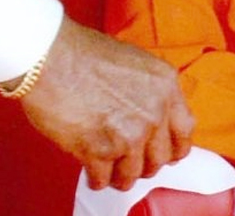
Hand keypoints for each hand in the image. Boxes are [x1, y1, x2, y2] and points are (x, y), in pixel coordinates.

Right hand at [20, 18, 194, 190]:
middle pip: (160, 157)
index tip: (166, 154)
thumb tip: (151, 115)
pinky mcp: (99, 150)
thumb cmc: (84, 54)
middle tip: (132, 164)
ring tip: (111, 174)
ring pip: (133, 173)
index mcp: (166, 86)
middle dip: (145, 164)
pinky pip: (103, 178)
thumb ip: (150, 91)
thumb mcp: (137, 63)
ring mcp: (130, 133)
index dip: (174, 146)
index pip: (184, 130)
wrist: (50, 59)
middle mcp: (155, 112)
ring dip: (121, 176)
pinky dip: (97, 180)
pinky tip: (92, 175)